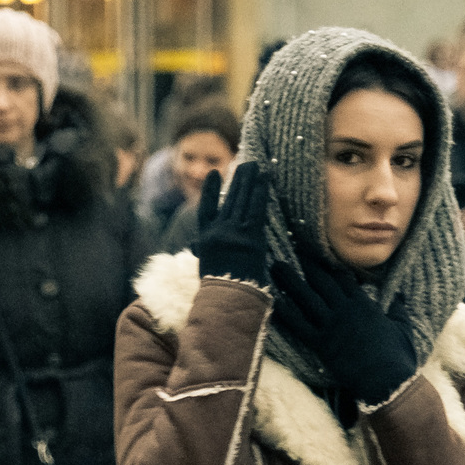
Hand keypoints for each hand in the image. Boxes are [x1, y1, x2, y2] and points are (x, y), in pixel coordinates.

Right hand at [193, 163, 271, 287]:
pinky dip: (260, 191)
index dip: (209, 192)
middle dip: (238, 181)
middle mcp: (217, 233)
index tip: (214, 174)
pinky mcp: (250, 237)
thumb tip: (199, 248)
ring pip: (242, 201)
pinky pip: (256, 208)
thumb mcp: (209, 269)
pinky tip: (264, 177)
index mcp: (205, 241)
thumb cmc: (221, 291)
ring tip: (255, 165)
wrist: (228, 300)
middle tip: (246, 164)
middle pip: (229, 201)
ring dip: (249, 181)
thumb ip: (207, 254)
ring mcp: (233, 234)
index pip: (206, 210)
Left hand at [268, 246, 418, 404]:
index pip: (342, 277)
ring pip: (305, 298)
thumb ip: (397, 308)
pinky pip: (298, 325)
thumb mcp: (402, 326)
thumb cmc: (397, 354)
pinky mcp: (320, 344)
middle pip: (321, 281)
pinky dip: (285, 312)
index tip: (318, 252)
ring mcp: (330, 326)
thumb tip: (399, 296)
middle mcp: (343, 310)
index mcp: (363, 304)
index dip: (329, 264)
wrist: (386, 379)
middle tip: (294, 248)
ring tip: (276, 266)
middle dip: (307, 263)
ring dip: (289, 280)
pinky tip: (273, 301)